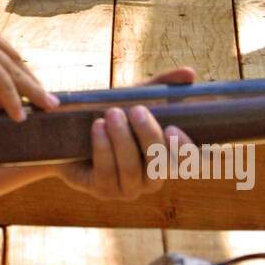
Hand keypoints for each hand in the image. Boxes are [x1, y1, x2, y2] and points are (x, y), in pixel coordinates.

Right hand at [0, 12, 56, 121]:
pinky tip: (19, 116)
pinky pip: (2, 82)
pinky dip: (13, 100)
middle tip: (48, 99)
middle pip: (10, 58)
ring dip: (30, 92)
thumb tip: (4, 96)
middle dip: (30, 81)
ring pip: (11, 70)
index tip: (33, 87)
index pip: (0, 49)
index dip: (18, 71)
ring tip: (46, 107)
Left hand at [55, 68, 196, 199]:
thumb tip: (189, 73)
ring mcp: (130, 188)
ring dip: (122, 139)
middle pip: (162, 164)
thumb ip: (162, 86)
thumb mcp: (137, 97)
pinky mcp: (104, 190)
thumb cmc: (114, 115)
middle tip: (136, 110)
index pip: (193, 163)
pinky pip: (106, 172)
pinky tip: (97, 127)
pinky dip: (102, 148)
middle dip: (149, 136)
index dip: (190, 152)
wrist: (70, 133)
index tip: (174, 129)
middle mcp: (154, 178)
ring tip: (112, 113)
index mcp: (169, 157)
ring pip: (132, 168)